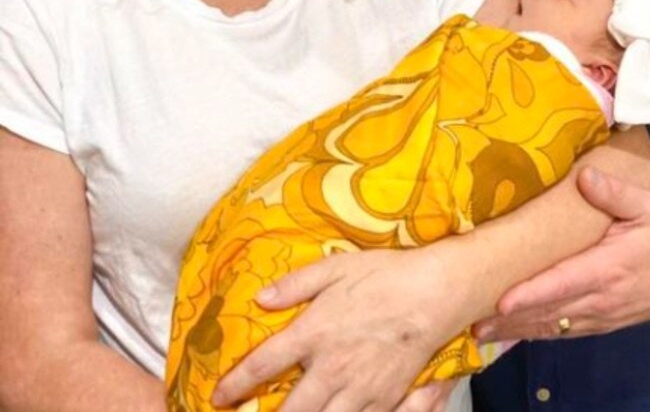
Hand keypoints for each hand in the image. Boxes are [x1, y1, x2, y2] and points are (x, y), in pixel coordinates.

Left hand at [212, 247, 465, 411]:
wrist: (433, 294)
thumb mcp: (334, 268)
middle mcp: (332, 368)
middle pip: (290, 411)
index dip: (236, 383)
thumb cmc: (383, 275)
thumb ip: (295, 285)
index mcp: (314, 332)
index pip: (263, 364)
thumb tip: (260, 299)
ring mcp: (359, 389)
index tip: (219, 396)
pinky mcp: (385, 400)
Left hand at [475, 166, 649, 342]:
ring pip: (556, 327)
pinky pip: (569, 332)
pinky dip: (541, 334)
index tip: (500, 301)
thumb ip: (615, 192)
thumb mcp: (647, 205)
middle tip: (473, 322)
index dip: (530, 295)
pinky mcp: (607, 321)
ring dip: (521, 331)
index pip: (561, 284)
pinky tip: (519, 332)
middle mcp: (603, 298)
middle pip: (550, 313)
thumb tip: (585, 176)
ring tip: (485, 332)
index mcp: (608, 268)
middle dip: (512, 320)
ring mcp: (605, 314)